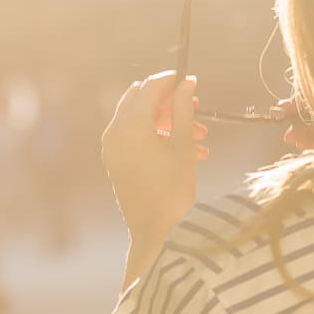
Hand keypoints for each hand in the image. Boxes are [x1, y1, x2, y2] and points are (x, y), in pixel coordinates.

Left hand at [102, 72, 206, 248]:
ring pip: (141, 121)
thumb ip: (184, 108)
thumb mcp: (183, 144)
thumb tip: (187, 83)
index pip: (149, 88)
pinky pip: (136, 139)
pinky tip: (189, 151)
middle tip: (196, 109)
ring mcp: (112, 148)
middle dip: (170, 103)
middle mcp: (114, 132)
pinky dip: (159, 138)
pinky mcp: (116, 162)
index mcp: (129, 124)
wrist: (156, 232)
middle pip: (141, 102)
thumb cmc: (173, 188)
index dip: (171, 82)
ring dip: (170, 123)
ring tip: (200, 137)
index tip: (191, 82)